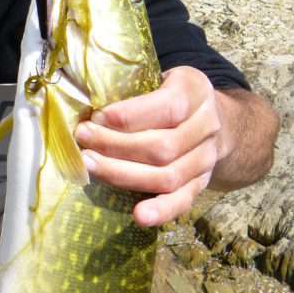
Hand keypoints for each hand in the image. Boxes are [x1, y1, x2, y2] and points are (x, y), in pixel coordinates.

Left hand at [74, 67, 222, 227]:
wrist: (211, 118)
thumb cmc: (167, 94)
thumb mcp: (157, 77)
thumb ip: (130, 86)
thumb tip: (82, 101)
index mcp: (195, 91)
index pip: (168, 107)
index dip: (130, 116)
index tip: (97, 117)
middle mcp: (207, 126)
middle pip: (162, 146)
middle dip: (116, 146)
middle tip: (83, 140)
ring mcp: (206, 158)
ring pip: (168, 176)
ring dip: (124, 175)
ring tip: (90, 166)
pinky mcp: (201, 183)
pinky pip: (183, 200)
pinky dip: (161, 210)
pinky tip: (139, 215)